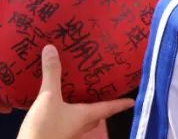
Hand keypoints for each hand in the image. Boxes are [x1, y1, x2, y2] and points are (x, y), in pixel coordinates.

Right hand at [17, 45, 134, 138]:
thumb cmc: (45, 128)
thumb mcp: (48, 97)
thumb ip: (52, 74)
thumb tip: (52, 48)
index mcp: (85, 116)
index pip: (108, 108)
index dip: (120, 104)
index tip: (132, 101)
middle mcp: (79, 126)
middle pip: (96, 116)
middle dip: (102, 107)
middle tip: (104, 95)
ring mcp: (67, 134)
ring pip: (82, 121)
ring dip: (83, 111)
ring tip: (81, 97)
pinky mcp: (55, 135)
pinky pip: (66, 123)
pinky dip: (67, 115)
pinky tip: (58, 108)